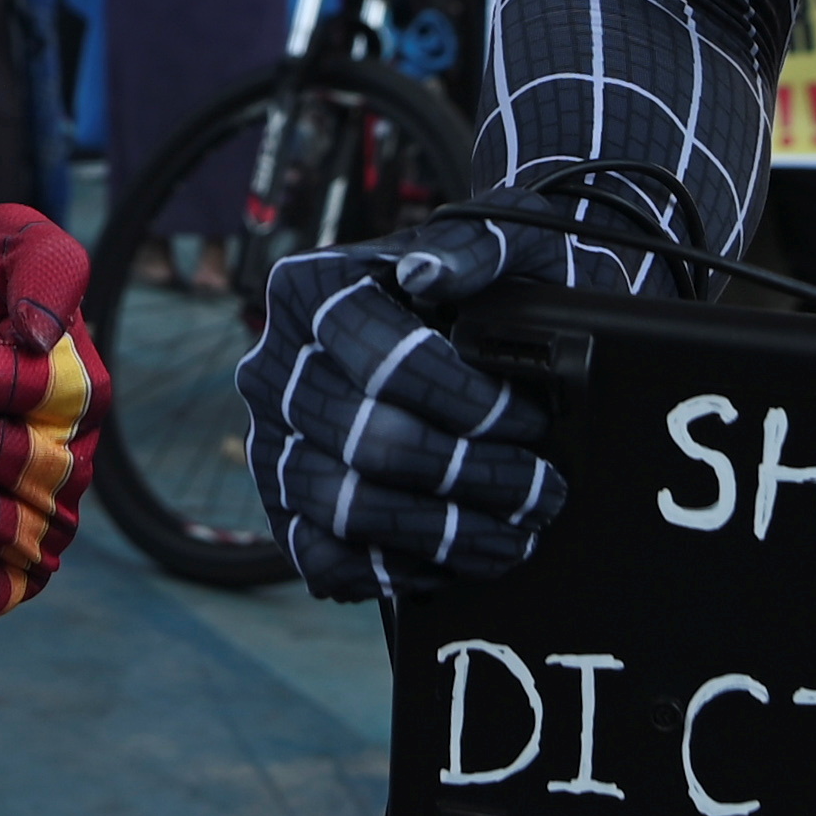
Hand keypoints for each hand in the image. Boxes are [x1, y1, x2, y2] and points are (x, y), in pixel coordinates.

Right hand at [240, 204, 639, 598]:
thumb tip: (430, 272)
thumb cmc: (486, 285)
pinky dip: (389, 570)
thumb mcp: (503, 245)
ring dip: (443, 534)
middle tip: (544, 491)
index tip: (529, 422)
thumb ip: (474, 248)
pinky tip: (452, 562)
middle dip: (471, 476)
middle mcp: (273, 366)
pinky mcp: (283, 506)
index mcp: (310, 291)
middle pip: (368, 443)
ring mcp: (271, 442)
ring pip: (347, 508)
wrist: (466, 326)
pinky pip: (321, 557)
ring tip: (516, 537)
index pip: (383, 361)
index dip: (464, 403)